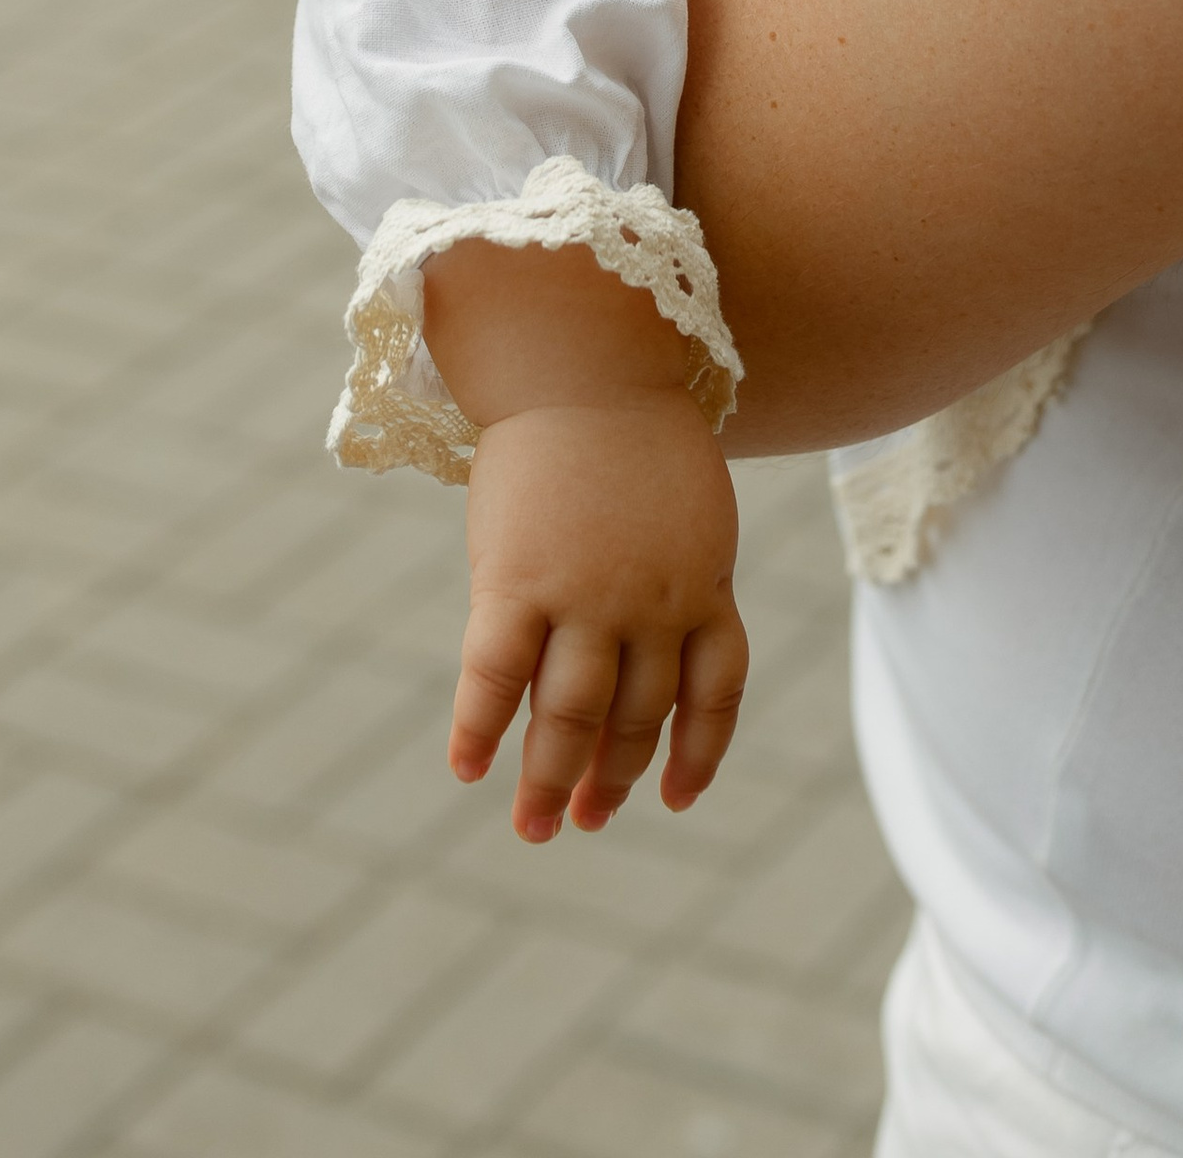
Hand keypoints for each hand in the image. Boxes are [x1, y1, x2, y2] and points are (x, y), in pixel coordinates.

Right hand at [450, 391, 748, 839]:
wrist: (583, 358)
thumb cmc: (629, 428)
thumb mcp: (682, 508)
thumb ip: (672, 577)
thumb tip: (639, 648)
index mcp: (703, 581)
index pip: (715, 692)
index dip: (698, 752)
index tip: (677, 797)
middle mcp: (651, 603)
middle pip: (636, 717)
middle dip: (610, 779)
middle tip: (584, 822)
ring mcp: (584, 595)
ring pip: (570, 715)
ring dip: (550, 779)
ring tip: (535, 824)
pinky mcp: (516, 580)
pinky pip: (495, 675)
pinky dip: (479, 728)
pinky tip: (466, 767)